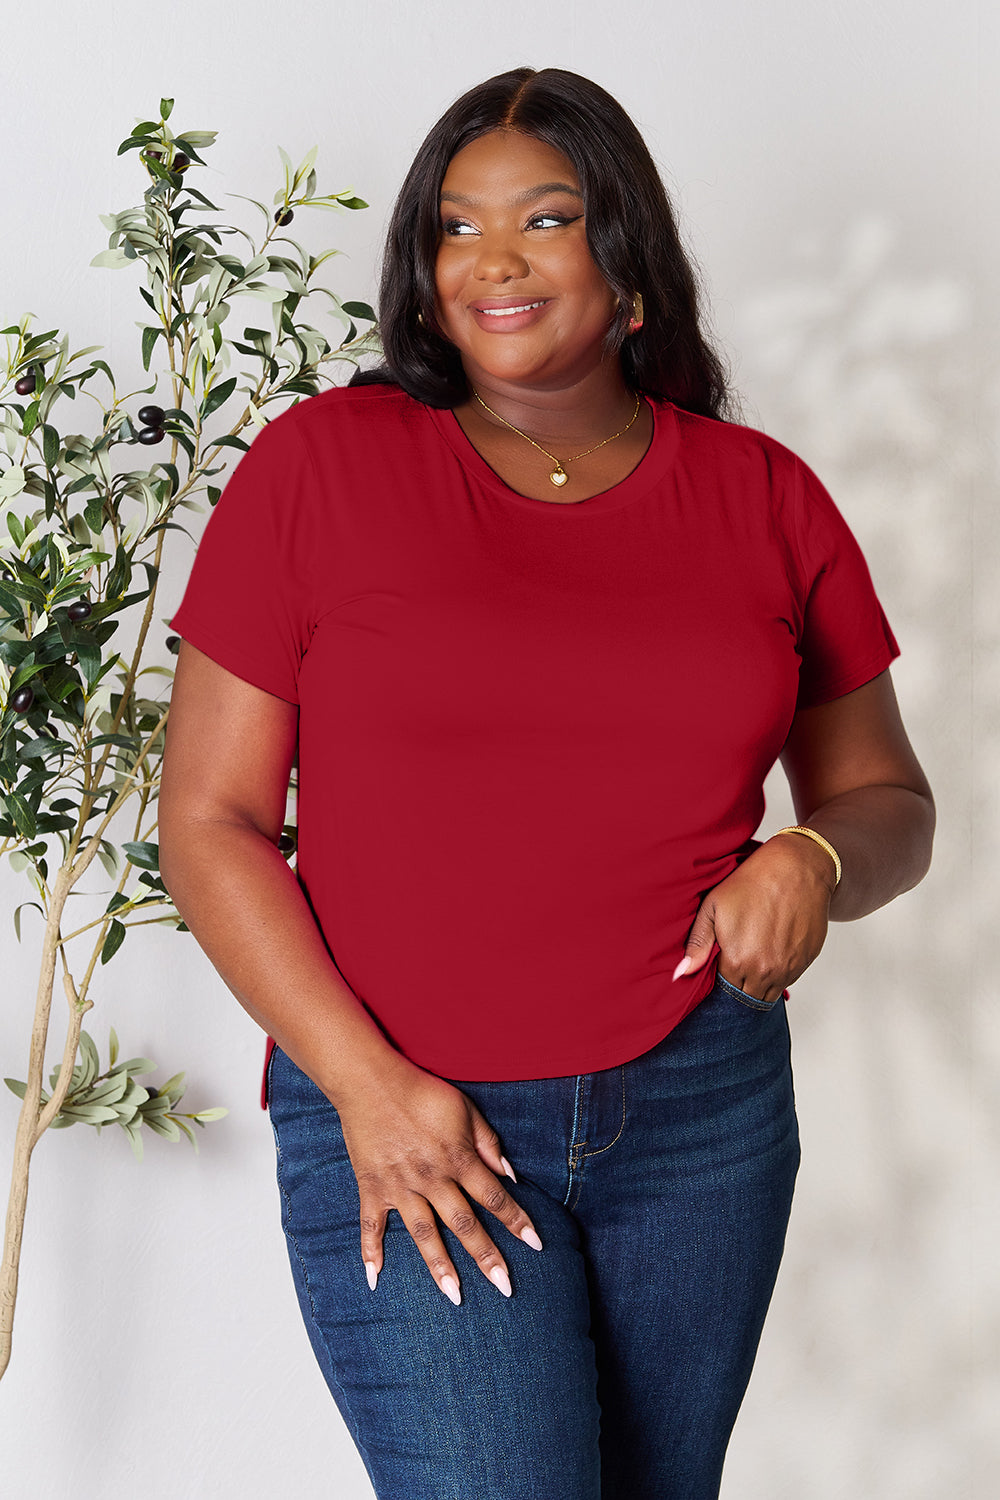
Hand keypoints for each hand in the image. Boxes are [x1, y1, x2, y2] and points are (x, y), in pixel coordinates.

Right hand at [334, 1052, 542, 1304]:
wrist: (372, 1081)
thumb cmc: (423, 1092)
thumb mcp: (465, 1109)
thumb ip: (488, 1143)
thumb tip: (510, 1175)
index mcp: (458, 1159)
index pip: (495, 1196)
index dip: (517, 1220)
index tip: (536, 1245)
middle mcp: (432, 1178)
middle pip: (464, 1223)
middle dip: (487, 1257)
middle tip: (505, 1288)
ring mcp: (400, 1186)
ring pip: (424, 1234)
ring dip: (440, 1267)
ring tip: (455, 1296)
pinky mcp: (372, 1186)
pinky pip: (371, 1225)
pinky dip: (370, 1252)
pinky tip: (374, 1279)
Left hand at [675, 834, 836, 1003]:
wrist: (796, 868)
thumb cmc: (753, 882)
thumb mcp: (713, 907)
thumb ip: (697, 944)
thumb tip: (679, 974)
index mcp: (737, 962)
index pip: (723, 991)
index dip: (718, 983)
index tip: (717, 971)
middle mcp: (764, 972)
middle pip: (746, 998)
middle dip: (737, 989)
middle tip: (733, 966)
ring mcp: (789, 968)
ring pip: (769, 993)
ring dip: (758, 984)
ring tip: (752, 958)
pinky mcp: (807, 960)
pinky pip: (789, 979)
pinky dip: (778, 973)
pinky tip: (771, 950)